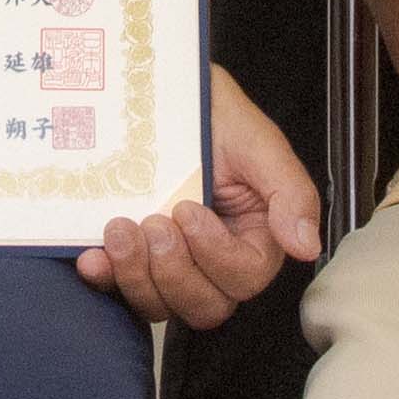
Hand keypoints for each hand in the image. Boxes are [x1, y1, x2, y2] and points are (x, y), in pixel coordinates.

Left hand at [84, 68, 323, 324]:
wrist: (153, 91)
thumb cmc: (210, 113)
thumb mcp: (256, 141)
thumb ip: (289, 191)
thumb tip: (306, 246)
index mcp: (253, 236)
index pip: (245, 277)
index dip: (215, 255)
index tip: (188, 210)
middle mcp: (212, 259)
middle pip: (205, 306)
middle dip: (174, 271)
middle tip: (152, 223)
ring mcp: (169, 263)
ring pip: (162, 307)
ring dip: (137, 275)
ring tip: (119, 228)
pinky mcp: (130, 261)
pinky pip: (117, 292)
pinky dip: (105, 279)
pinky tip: (92, 257)